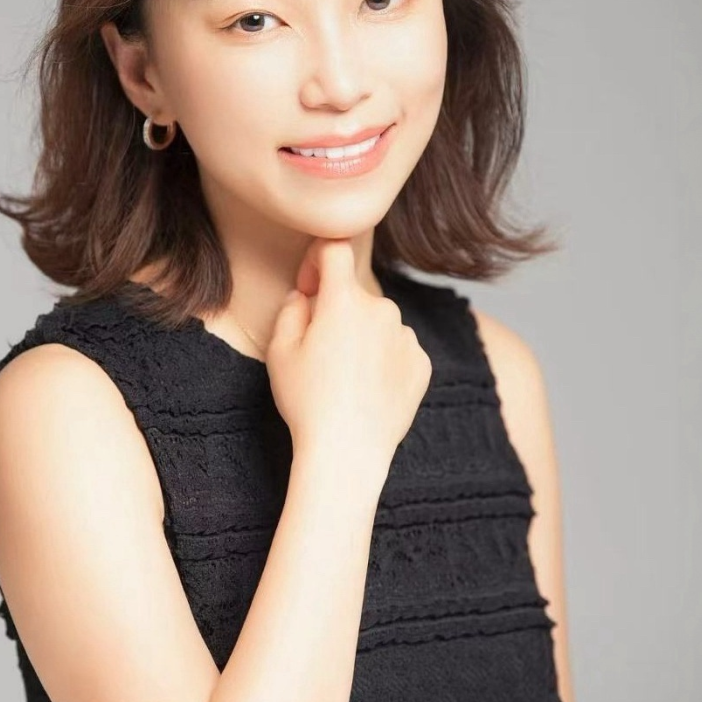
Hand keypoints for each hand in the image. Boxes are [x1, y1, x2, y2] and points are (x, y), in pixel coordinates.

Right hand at [265, 238, 432, 479]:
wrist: (347, 452)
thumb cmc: (306, 401)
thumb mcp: (280, 352)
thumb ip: (291, 310)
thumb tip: (306, 296)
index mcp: (343, 300)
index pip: (335, 249)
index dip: (317, 261)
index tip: (309, 290)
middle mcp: (381, 309)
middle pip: (356, 296)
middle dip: (337, 313)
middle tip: (320, 355)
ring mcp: (406, 336)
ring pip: (378, 323)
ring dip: (362, 338)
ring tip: (345, 380)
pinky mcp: (421, 363)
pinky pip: (398, 349)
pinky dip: (384, 361)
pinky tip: (367, 391)